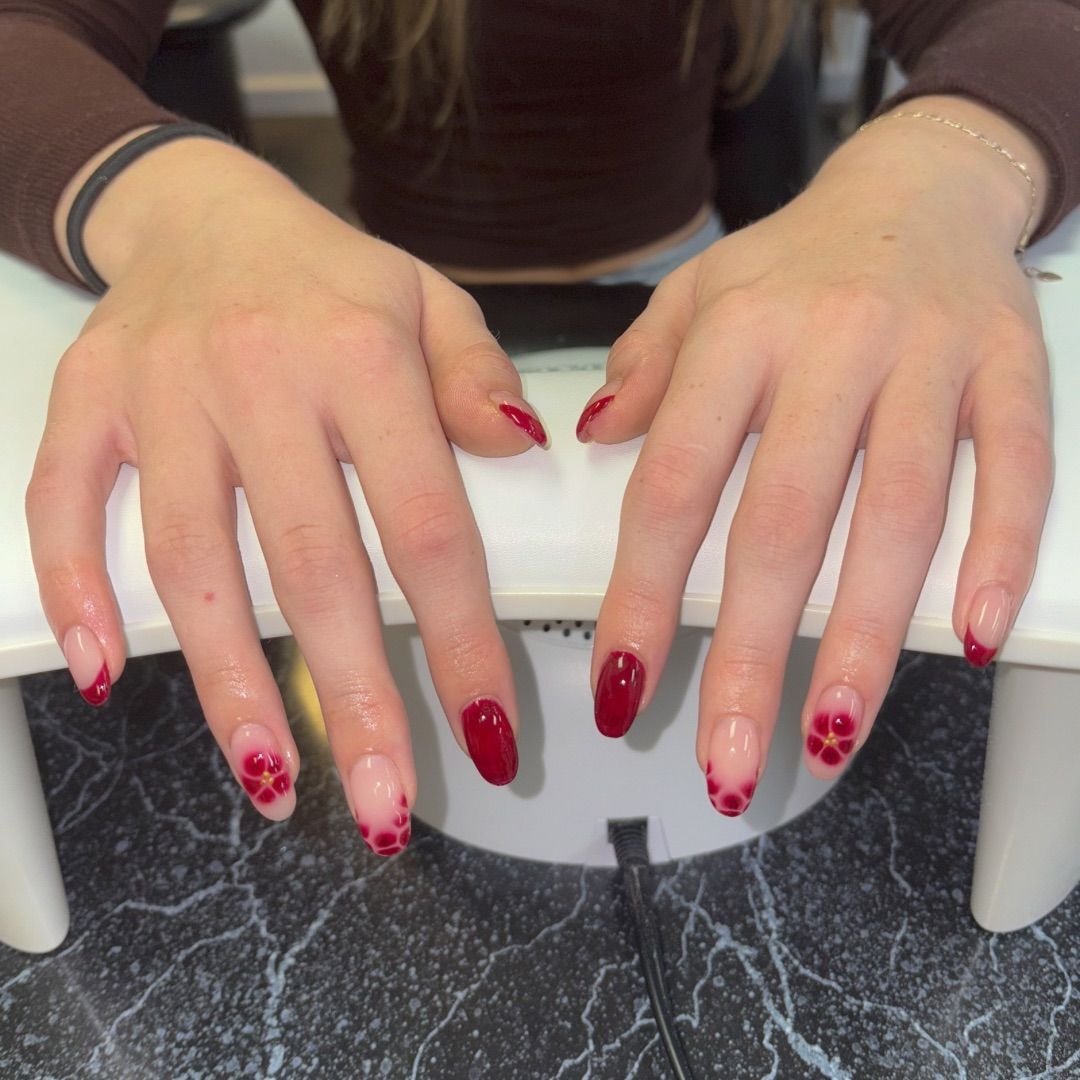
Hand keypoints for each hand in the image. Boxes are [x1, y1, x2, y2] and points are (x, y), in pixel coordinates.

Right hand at [26, 142, 544, 850]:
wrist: (203, 208)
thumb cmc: (328, 275)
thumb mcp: (428, 303)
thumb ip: (477, 378)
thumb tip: (523, 448)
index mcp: (363, 358)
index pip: (427, 528)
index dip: (461, 641)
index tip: (487, 730)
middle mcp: (261, 378)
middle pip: (313, 568)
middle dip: (352, 700)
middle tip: (385, 803)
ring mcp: (164, 393)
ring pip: (192, 561)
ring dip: (228, 682)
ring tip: (273, 775)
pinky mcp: (91, 403)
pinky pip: (64, 503)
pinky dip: (77, 589)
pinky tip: (110, 672)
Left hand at [581, 100, 1051, 810]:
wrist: (920, 184)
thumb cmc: (797, 259)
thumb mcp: (697, 292)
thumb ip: (644, 367)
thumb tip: (594, 436)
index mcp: (738, 333)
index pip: (675, 485)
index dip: (644, 596)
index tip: (623, 685)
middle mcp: (831, 344)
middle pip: (784, 523)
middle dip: (753, 656)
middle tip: (728, 759)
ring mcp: (929, 357)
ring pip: (900, 515)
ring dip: (867, 639)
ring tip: (830, 734)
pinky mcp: (1010, 368)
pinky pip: (1014, 467)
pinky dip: (999, 553)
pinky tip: (970, 634)